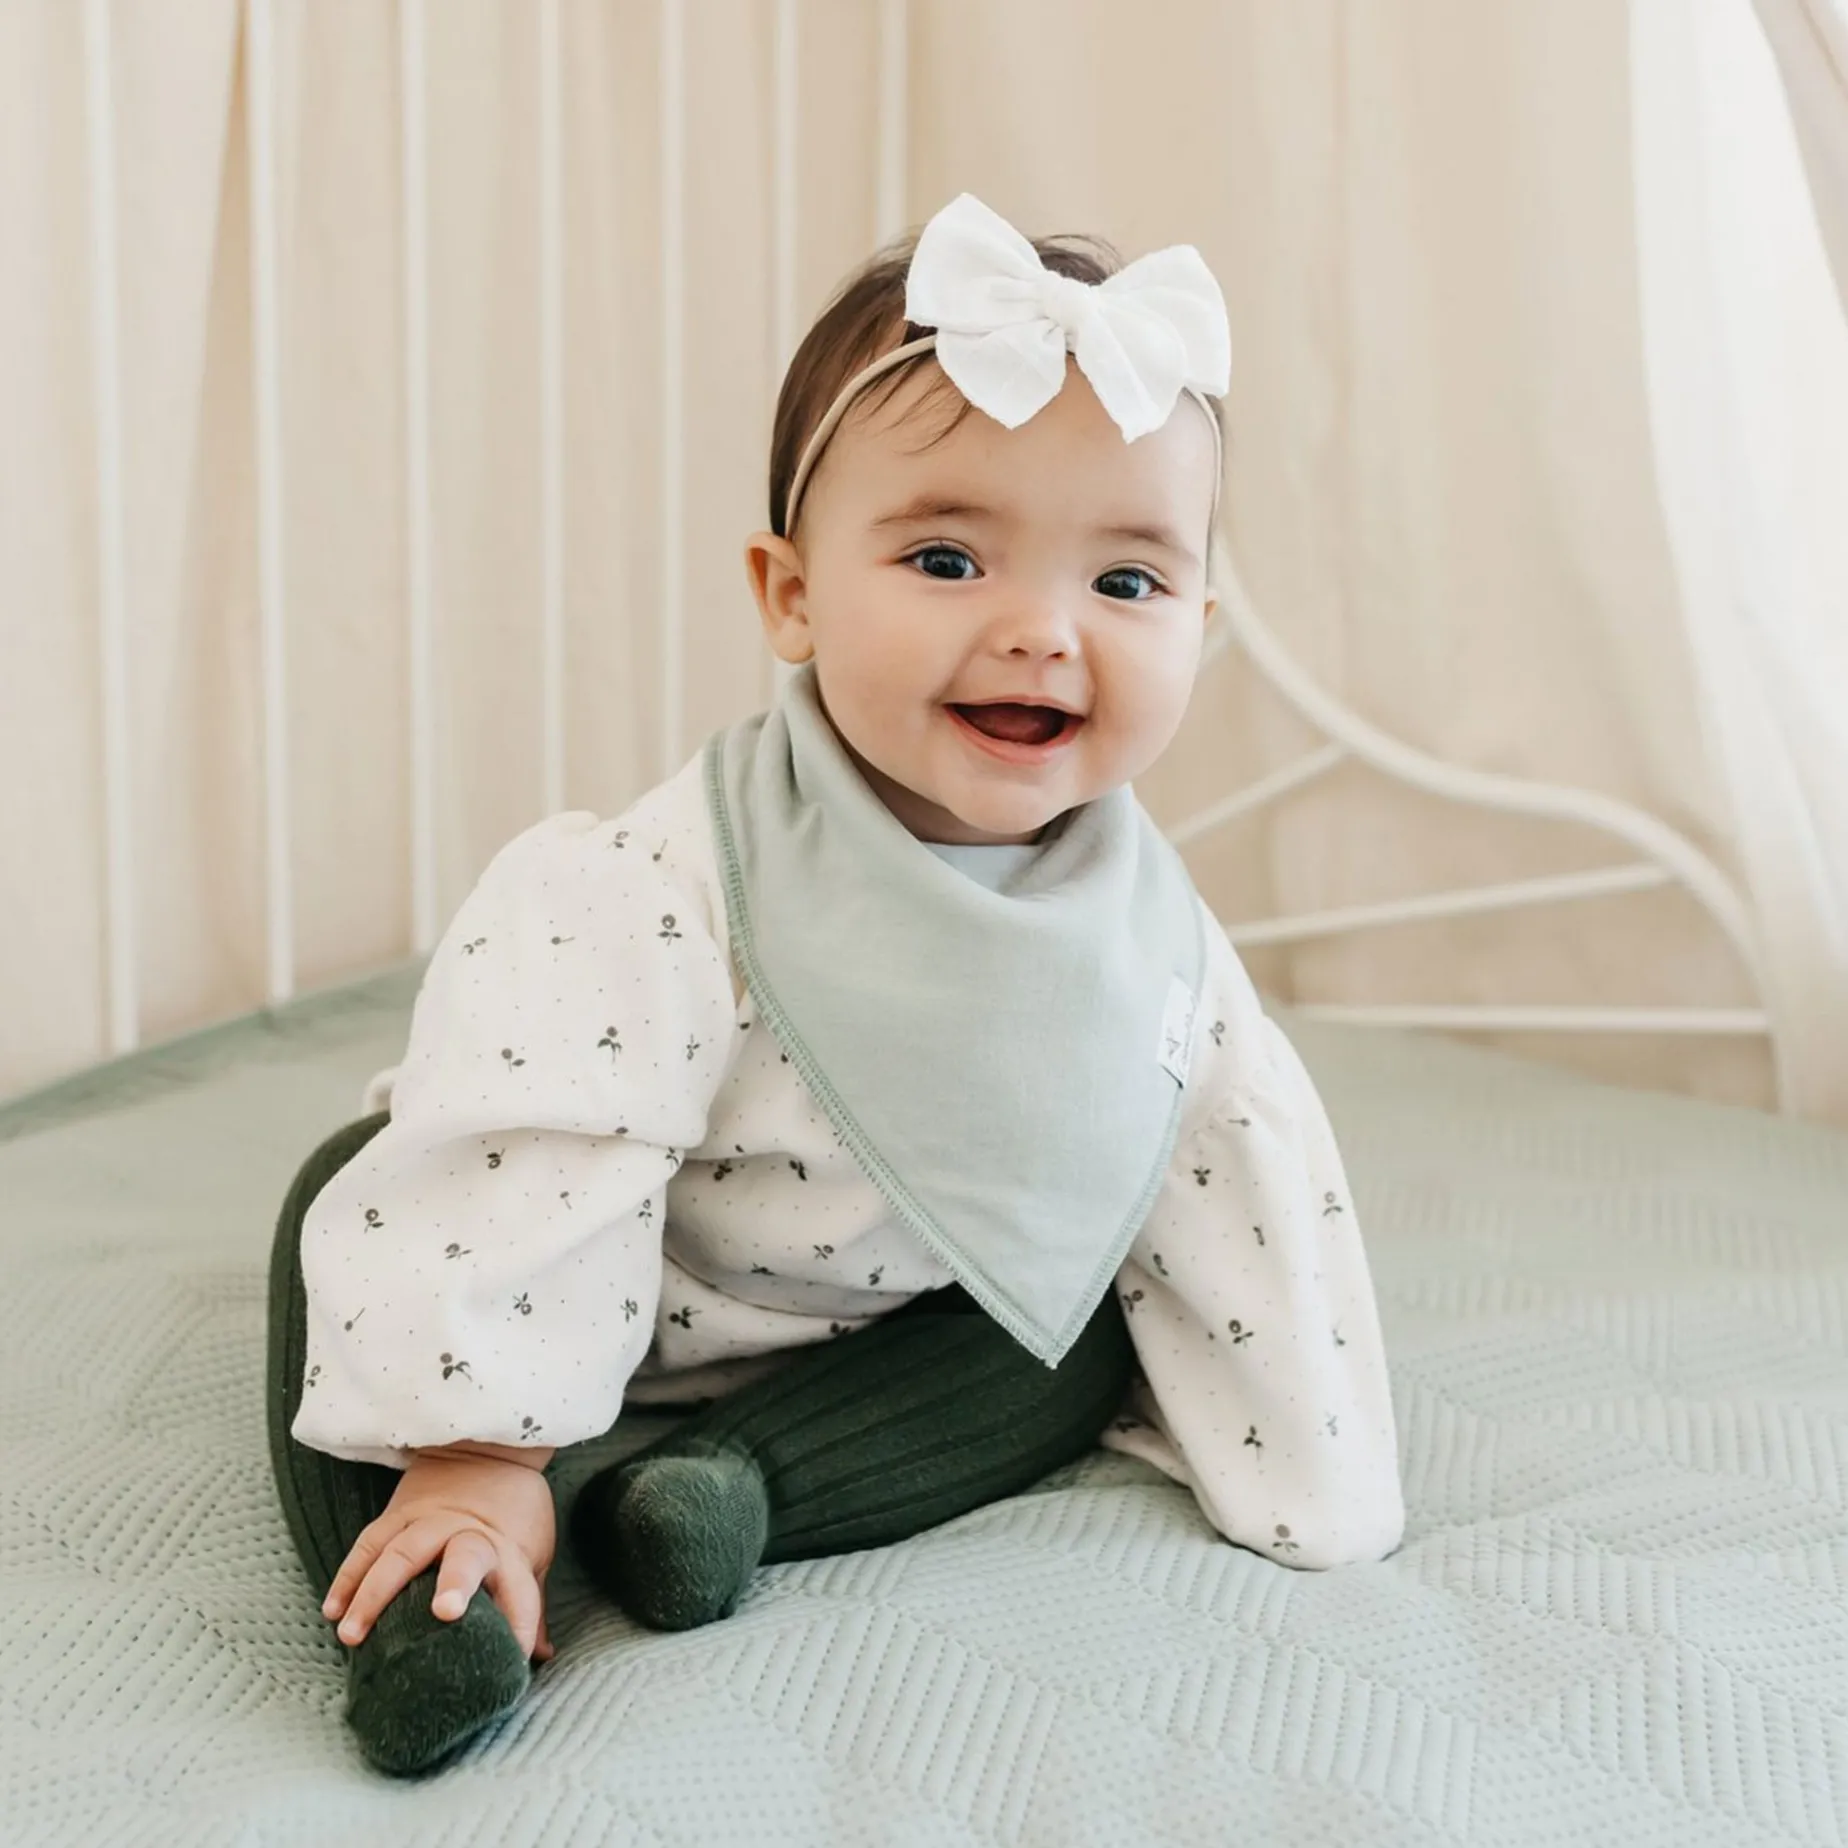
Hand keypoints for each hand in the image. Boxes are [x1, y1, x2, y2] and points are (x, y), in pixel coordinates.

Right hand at [320, 1453, 557, 1662]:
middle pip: (465, 1557)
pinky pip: (369, 1544)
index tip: (518, 1658)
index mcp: (509, 1549)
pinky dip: (349, 1576)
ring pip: (400, 1554)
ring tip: (352, 1635)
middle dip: (456, 1582)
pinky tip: (333, 1609)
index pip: (523, 1592)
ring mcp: (430, 1521)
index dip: (522, 1624)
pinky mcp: (399, 1513)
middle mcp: (469, 1534)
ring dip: (374, 1595)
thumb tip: (542, 1654)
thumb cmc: (514, 1509)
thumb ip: (530, 1601)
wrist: (486, 1447)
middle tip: (445, 1612)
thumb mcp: (534, 1550)